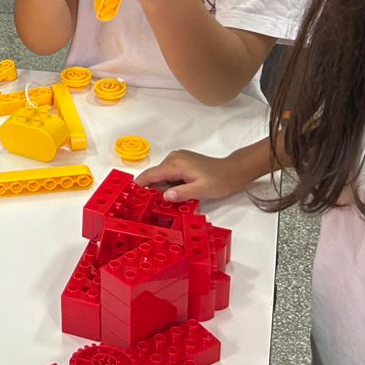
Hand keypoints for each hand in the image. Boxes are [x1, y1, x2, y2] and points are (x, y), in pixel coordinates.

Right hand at [139, 149, 255, 202]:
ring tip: (175, 199)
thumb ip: (182, 193)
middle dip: (156, 191)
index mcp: (175, 164)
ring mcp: (177, 159)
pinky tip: (180, 192)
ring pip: (162, 176)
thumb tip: (164, 196)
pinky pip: (169, 175)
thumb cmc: (220, 180)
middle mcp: (173, 158)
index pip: (150, 175)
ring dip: (165, 189)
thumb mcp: (202, 190)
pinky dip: (170, 184)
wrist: (233, 170)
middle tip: (161, 205)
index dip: (139, 185)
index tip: (130, 197)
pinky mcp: (181, 162)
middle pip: (155, 177)